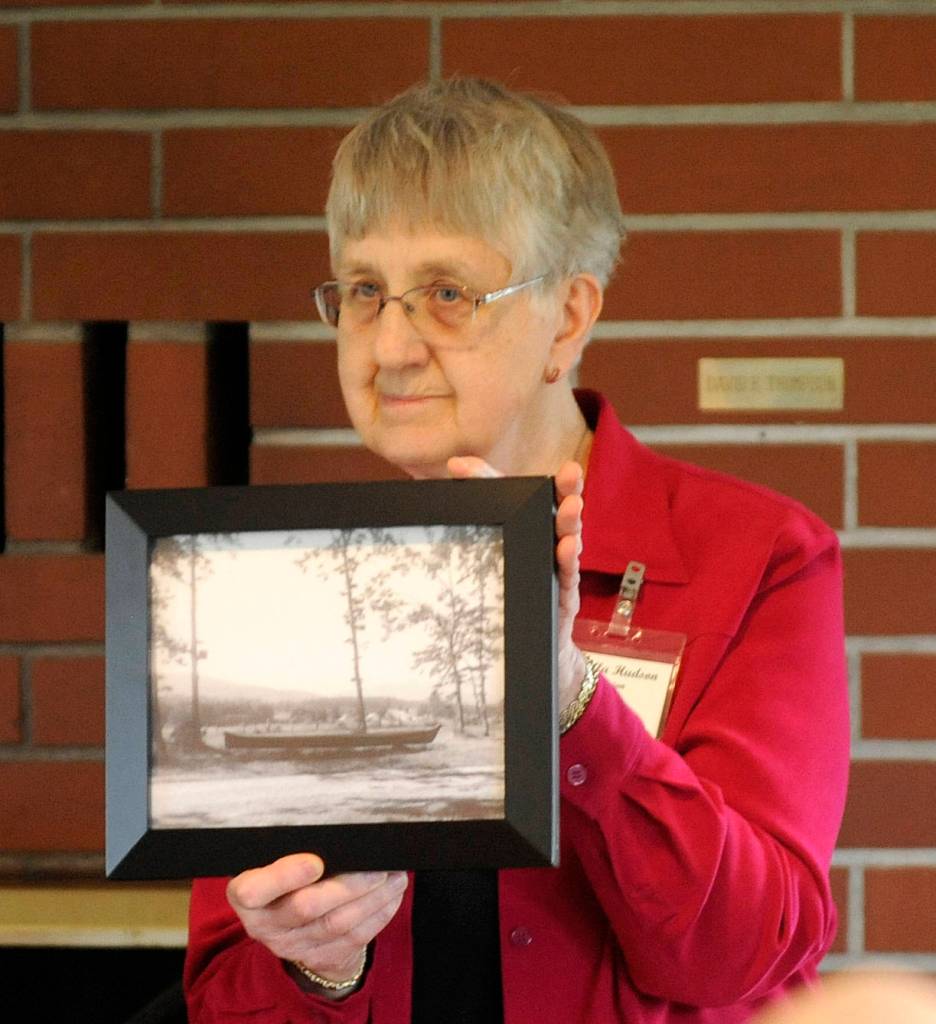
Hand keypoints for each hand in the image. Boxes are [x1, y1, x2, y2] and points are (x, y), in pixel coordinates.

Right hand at [227, 853, 407, 993]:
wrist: (295, 920)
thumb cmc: (288, 872)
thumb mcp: (276, 857)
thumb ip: (293, 845)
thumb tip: (336, 821)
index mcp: (246, 894)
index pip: (252, 891)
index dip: (284, 877)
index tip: (316, 862)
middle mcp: (264, 925)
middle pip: (305, 907)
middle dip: (348, 886)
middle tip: (377, 866)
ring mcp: (292, 946)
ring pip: (337, 924)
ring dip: (372, 899)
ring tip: (395, 876)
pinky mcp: (320, 957)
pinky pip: (353, 939)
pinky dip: (379, 915)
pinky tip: (393, 895)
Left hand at [448, 456, 586, 711]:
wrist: (530, 651)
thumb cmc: (504, 604)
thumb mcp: (480, 573)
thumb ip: (460, 544)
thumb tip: (416, 523)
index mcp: (521, 531)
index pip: (508, 498)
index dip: (485, 478)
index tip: (458, 467)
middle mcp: (542, 544)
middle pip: (550, 510)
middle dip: (562, 489)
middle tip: (569, 470)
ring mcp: (554, 570)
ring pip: (566, 539)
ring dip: (570, 520)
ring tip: (572, 503)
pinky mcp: (560, 597)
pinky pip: (566, 577)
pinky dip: (567, 560)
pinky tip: (567, 546)